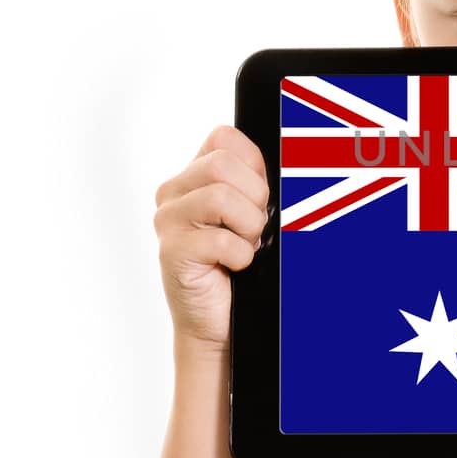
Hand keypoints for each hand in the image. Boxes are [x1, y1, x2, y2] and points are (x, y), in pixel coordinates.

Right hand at [152, 124, 270, 353]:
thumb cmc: (239, 264)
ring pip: (221, 196)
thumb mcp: (252, 213)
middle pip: (221, 163)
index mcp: (193, 176)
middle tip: (254, 227)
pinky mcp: (171, 251)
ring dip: (248, 226)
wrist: (220, 320)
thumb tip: (289, 155)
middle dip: (254, 196)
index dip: (253, 165)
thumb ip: (255, 182)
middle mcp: (174, 193)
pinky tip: (235, 266)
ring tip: (245, 245)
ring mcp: (168, 221)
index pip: (223, 137)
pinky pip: (220, 240)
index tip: (258, 197)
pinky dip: (241, 256)